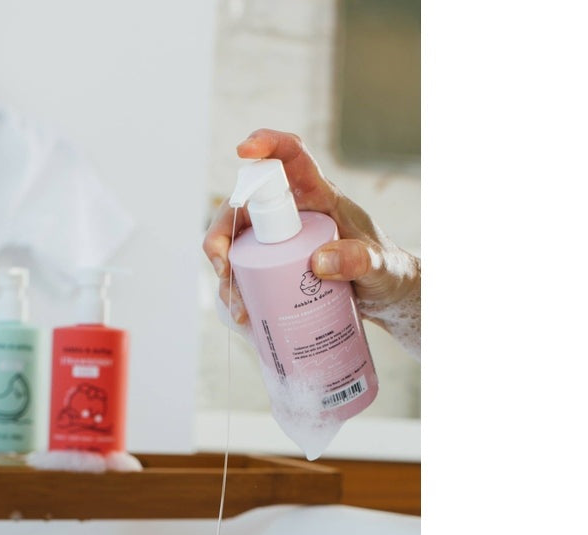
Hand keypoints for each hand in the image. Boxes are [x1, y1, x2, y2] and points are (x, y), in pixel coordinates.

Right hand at [204, 128, 419, 337]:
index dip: (267, 145)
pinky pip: (243, 271)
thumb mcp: (380, 267)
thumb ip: (358, 261)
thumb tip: (318, 262)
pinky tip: (243, 315)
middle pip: (244, 207)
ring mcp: (278, 239)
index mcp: (320, 195)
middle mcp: (293, 212)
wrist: (385, 295)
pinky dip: (236, 292)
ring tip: (240, 309)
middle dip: (222, 235)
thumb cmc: (386, 272)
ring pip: (236, 244)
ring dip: (228, 275)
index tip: (244, 150)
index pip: (292, 157)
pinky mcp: (273, 265)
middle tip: (225, 268)